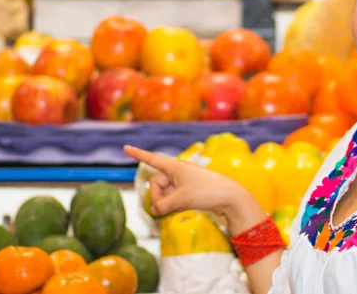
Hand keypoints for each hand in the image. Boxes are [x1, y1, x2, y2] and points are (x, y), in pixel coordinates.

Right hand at [124, 145, 255, 220]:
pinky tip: (181, 210)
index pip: (152, 159)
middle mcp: (177, 172)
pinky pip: (172, 199)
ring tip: (179, 208)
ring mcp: (183, 182)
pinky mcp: (189, 192)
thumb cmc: (207, 192)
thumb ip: (163, 205)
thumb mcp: (181, 199)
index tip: (125, 147)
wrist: (231, 198)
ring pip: (164, 193)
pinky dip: (173, 205)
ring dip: (166, 203)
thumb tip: (154, 210)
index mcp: (175, 166)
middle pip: (156, 183)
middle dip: (156, 197)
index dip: (138, 154)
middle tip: (162, 209)